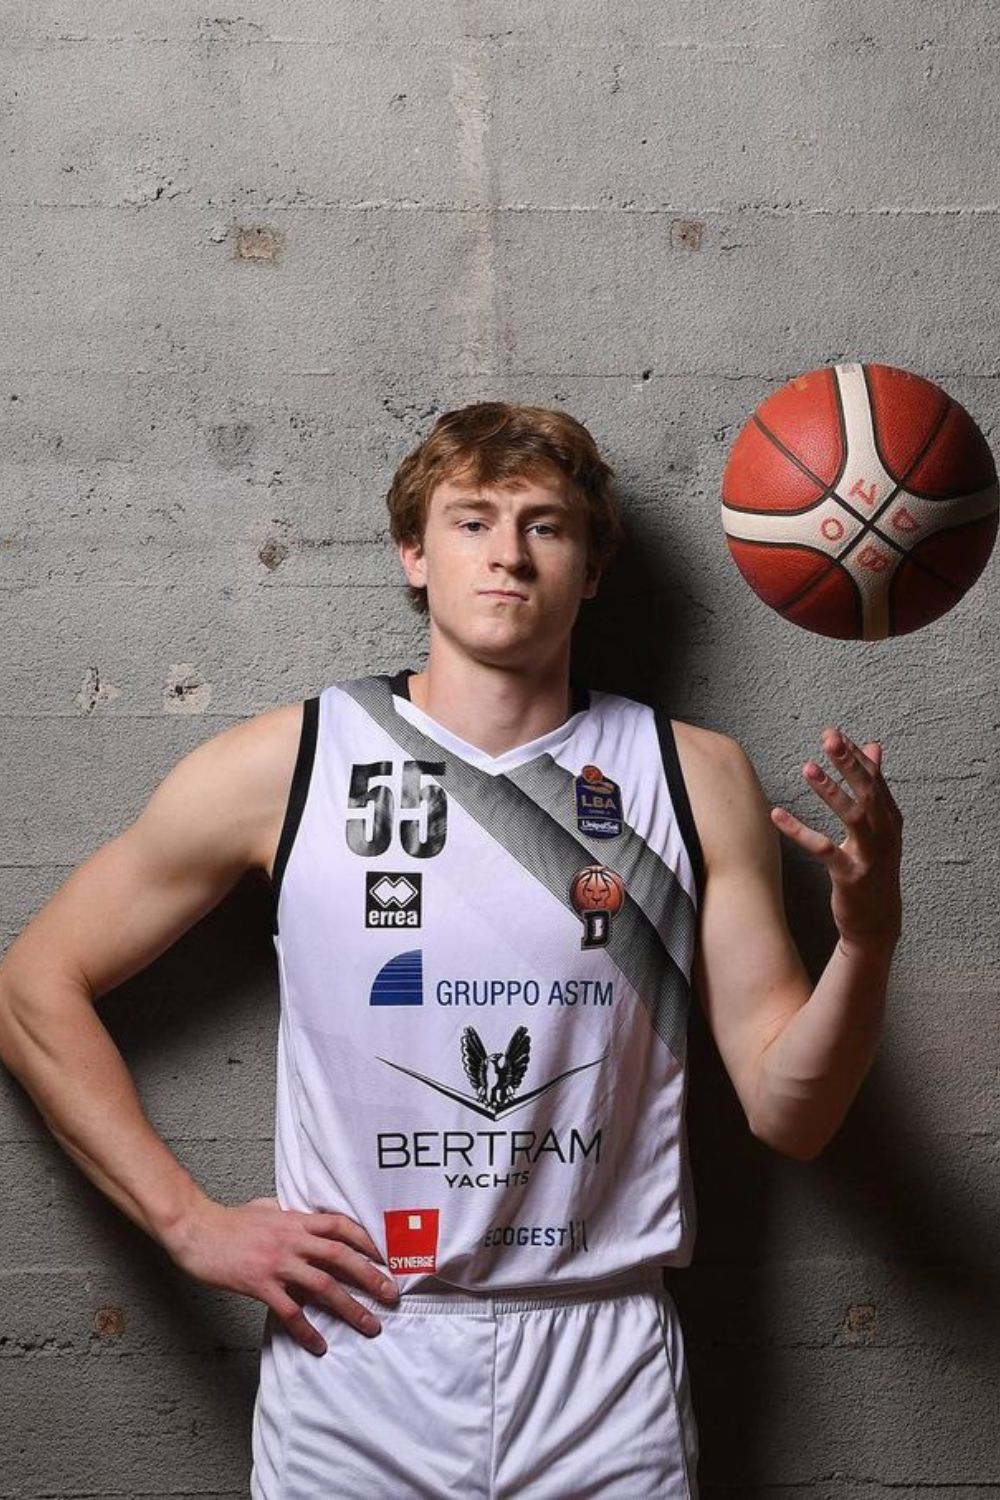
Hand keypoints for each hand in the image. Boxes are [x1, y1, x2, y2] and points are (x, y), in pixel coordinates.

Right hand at [164, 1195, 398, 1354]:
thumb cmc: (231, 1221)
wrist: (198, 1230)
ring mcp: (278, 1263)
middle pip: (341, 1257)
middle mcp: (293, 1240)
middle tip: (392, 1295)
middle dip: (371, 1277)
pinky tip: (319, 1345)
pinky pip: (290, 1312)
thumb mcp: (266, 1208)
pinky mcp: (260, 1284)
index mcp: (296, 1220)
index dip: (366, 1241)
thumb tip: (304, 1218)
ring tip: (369, 1325)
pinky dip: (307, 1330)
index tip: (385, 1257)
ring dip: (350, 1308)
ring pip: (323, 1286)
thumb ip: (289, 1214)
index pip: (341, 1227)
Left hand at [770, 727, 902, 955]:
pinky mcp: (850, 877)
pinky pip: (824, 850)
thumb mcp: (879, 827)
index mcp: (891, 820)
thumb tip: (873, 746)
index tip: (835, 733)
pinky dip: (800, 831)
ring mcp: (870, 857)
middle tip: (829, 738)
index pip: (875, 780)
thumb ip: (874, 787)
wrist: (877, 923)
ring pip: (853, 816)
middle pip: (868, 792)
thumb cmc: (874, 869)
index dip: (856, 756)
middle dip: (849, 763)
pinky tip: (777, 815)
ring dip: (830, 791)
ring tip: (807, 767)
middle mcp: (885, 835)